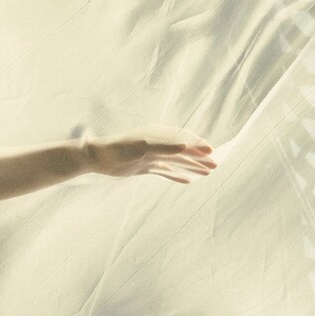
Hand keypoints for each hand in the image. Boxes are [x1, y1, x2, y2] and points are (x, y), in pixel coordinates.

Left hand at [83, 128, 215, 183]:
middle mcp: (157, 144)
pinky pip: (165, 170)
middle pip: (183, 150)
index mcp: (159, 135)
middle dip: (199, 157)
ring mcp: (152, 156)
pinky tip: (187, 180)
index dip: (198, 145)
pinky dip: (176, 174)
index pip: (184, 139)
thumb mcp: (143, 147)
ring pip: (177, 161)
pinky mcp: (144, 166)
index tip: (212, 153)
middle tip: (216, 165)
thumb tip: (186, 146)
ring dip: (192, 166)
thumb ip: (165, 146)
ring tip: (207, 173)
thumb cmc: (119, 149)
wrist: (98, 158)